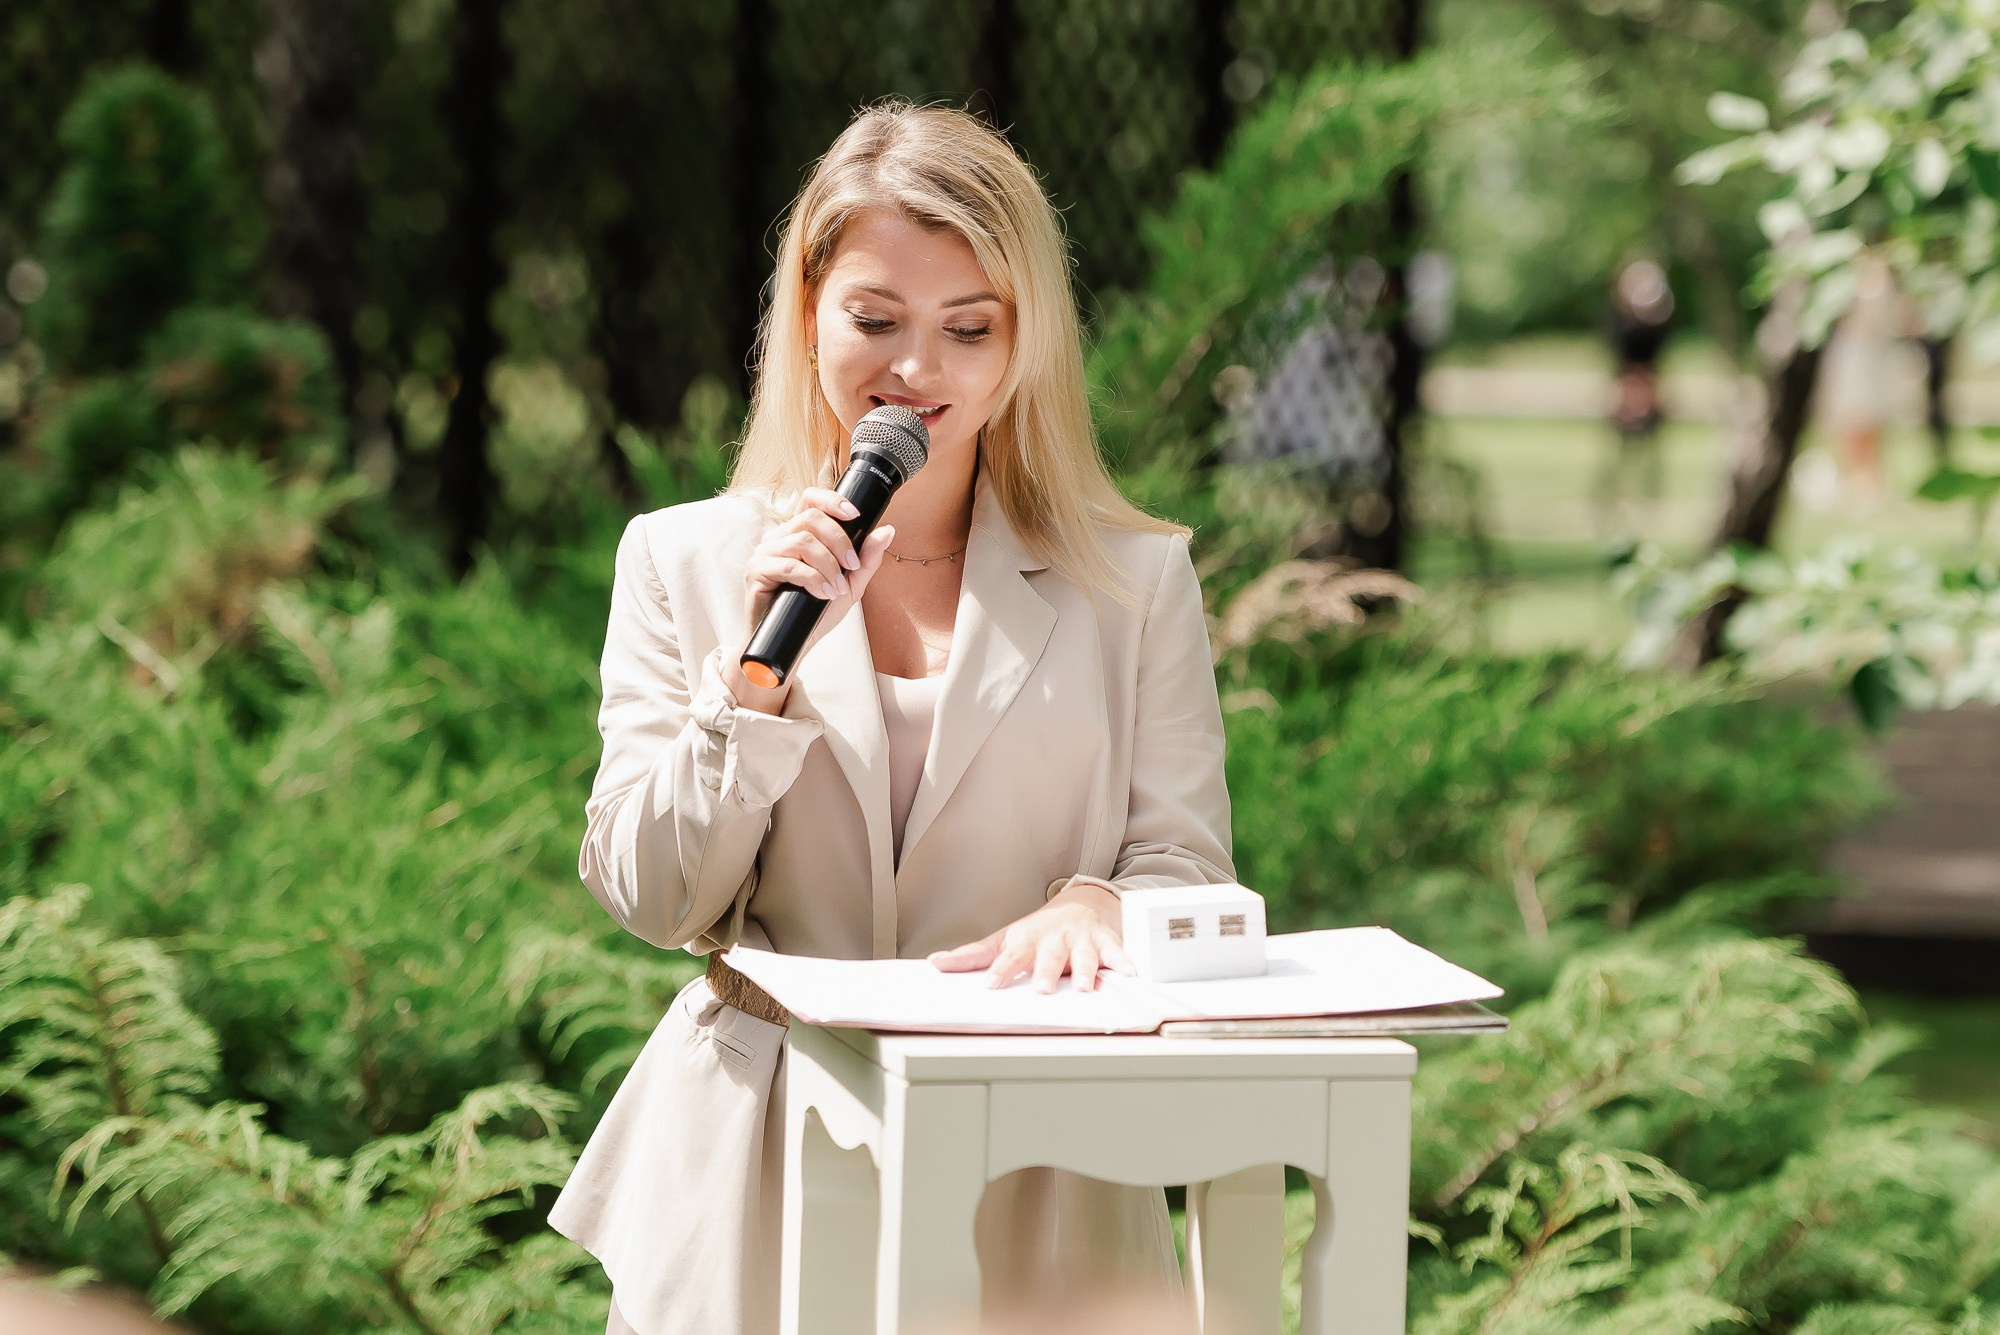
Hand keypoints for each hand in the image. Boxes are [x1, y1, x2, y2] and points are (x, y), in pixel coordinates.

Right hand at [724, 487, 894, 712]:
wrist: (793, 645)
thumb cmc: (816, 612)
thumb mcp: (850, 585)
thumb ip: (867, 559)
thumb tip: (888, 530)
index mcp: (798, 534)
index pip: (810, 499)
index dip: (832, 500)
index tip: (855, 516)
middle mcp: (779, 538)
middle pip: (810, 518)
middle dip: (839, 541)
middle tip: (852, 566)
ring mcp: (765, 553)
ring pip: (801, 541)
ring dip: (827, 565)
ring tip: (836, 588)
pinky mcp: (756, 572)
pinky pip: (788, 565)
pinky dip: (812, 579)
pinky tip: (823, 593)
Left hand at [927, 881, 1133, 992]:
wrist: (1082, 902)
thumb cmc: (1039, 929)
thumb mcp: (1005, 938)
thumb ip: (973, 955)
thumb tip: (935, 964)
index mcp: (1026, 940)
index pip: (1010, 956)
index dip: (1002, 970)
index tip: (992, 983)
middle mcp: (1053, 939)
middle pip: (1049, 957)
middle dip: (1046, 971)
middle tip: (1043, 989)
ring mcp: (1080, 940)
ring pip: (1083, 956)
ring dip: (1084, 971)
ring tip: (1084, 987)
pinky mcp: (1105, 941)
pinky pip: (1117, 952)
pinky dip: (1124, 961)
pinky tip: (1130, 973)